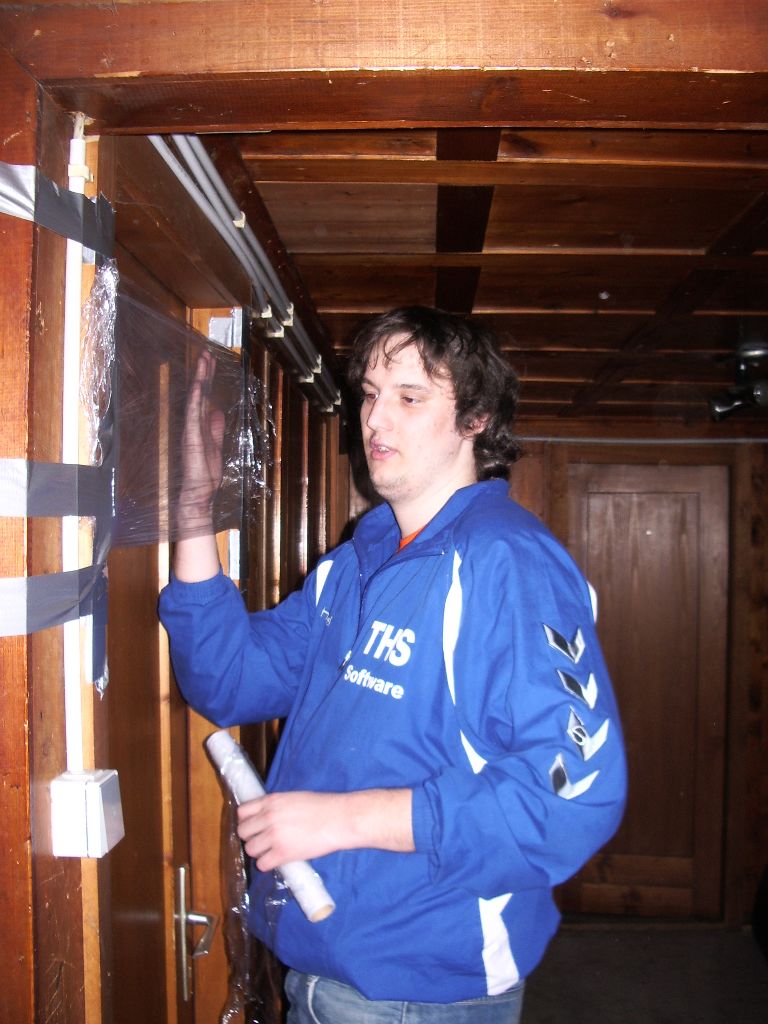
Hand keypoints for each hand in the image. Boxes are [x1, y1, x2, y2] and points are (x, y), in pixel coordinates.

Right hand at [178, 349, 225, 533]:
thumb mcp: (215, 447)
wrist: (196, 498)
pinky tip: (198, 387)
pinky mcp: (191, 440)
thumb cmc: (203, 477)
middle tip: (206, 352)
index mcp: (200, 427)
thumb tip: (218, 411)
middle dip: (203, 373)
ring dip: (200, 380)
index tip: (209, 361)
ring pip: (195, 400)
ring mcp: (190, 432)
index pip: (204, 398)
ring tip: (203, 360)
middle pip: (199, 395)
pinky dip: (196, 401)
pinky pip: (193, 417)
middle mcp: (193, 426)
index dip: (207, 380)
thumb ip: (215, 429)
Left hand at [236, 788, 414, 871]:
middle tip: (264, 840)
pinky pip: (262, 864)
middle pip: (243, 832)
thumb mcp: (294, 798)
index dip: (247, 821)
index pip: (242, 812)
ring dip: (259, 852)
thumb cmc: (322, 807)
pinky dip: (269, 864)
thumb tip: (264, 817)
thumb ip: (275, 807)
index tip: (254, 827)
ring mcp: (274, 836)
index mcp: (271, 801)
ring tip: (273, 851)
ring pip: (250, 850)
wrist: (339, 819)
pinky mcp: (282, 853)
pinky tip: (279, 859)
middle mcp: (268, 817)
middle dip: (252, 837)